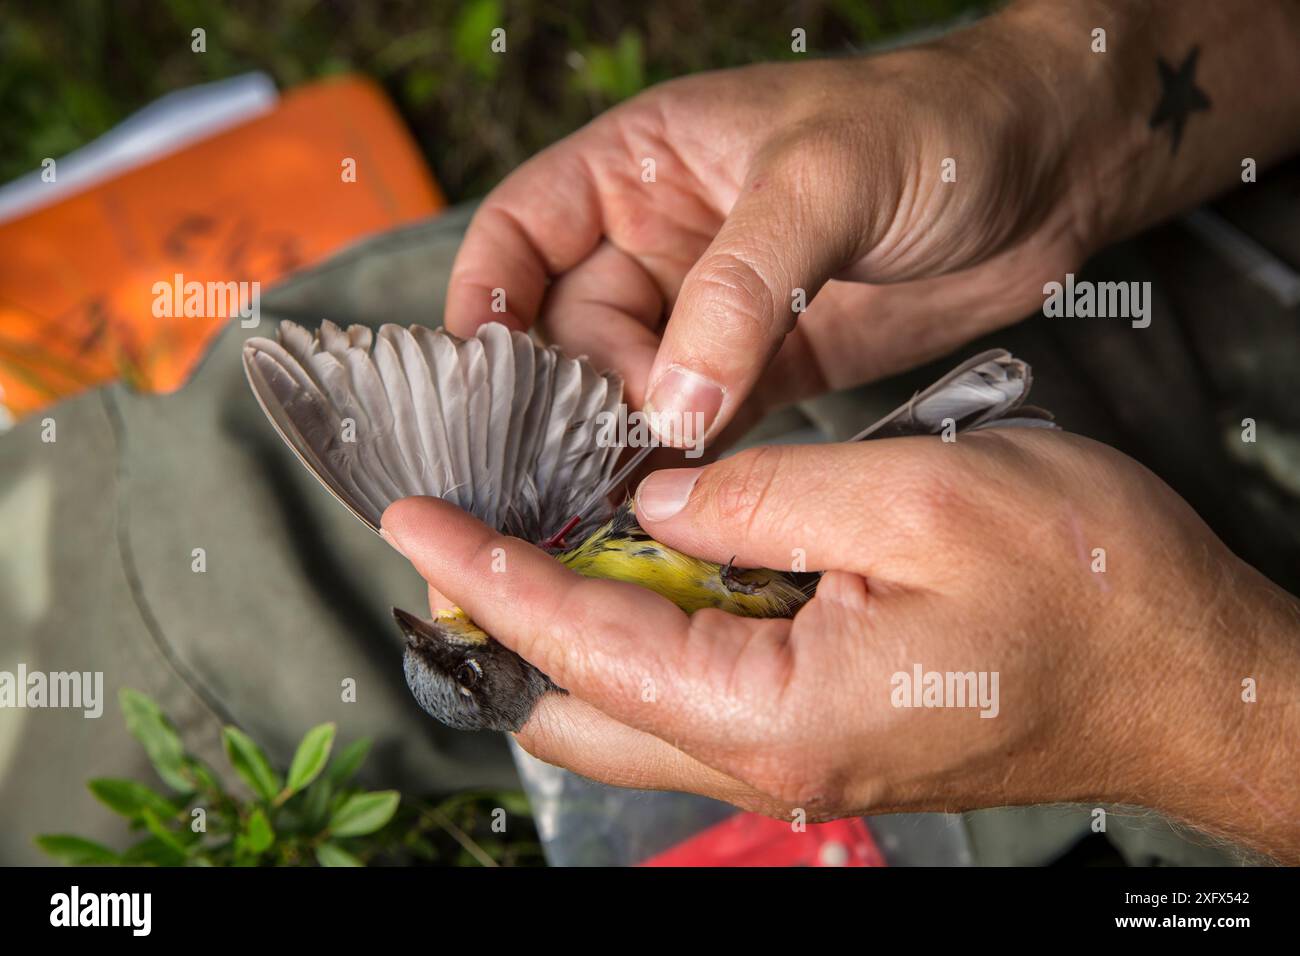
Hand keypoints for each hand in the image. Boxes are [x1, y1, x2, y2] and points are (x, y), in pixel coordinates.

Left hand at [382, 429, 1299, 861]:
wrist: (1187, 675)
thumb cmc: (1088, 590)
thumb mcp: (918, 498)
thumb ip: (760, 499)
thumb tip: (654, 509)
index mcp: (776, 712)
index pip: (580, 647)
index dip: (487, 577)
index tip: (415, 522)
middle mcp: (766, 759)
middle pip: (577, 707)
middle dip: (502, 619)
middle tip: (460, 529)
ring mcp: (791, 754)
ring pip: (626, 705)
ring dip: (569, 623)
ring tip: (534, 531)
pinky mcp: (818, 728)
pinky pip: (691, 690)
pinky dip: (643, 629)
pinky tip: (644, 561)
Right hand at [444, 8, 1091, 448]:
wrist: (1051, 175)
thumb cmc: (936, 130)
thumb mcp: (824, 183)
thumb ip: (739, 291)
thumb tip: (666, 405)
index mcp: (643, 165)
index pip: (520, 234)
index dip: (485, 306)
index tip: (475, 386)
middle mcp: (662, 241)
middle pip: (567, 330)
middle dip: (561, 399)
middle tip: (568, 472)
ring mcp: (713, 312)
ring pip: (627, 388)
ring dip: (616, 444)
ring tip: (608, 502)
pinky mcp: (766, 369)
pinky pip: (697, 425)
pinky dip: (679, 464)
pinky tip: (672, 502)